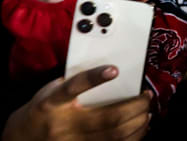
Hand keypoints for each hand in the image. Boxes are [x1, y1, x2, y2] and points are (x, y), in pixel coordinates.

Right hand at [2, 65, 151, 140]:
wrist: (21, 138)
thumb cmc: (43, 109)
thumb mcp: (51, 91)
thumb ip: (75, 84)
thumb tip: (111, 74)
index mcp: (52, 103)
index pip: (73, 87)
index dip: (94, 78)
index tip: (114, 70)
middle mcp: (63, 125)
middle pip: (107, 118)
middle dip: (135, 106)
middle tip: (146, 97)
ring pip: (114, 135)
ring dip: (138, 123)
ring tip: (146, 112)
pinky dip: (132, 138)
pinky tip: (140, 128)